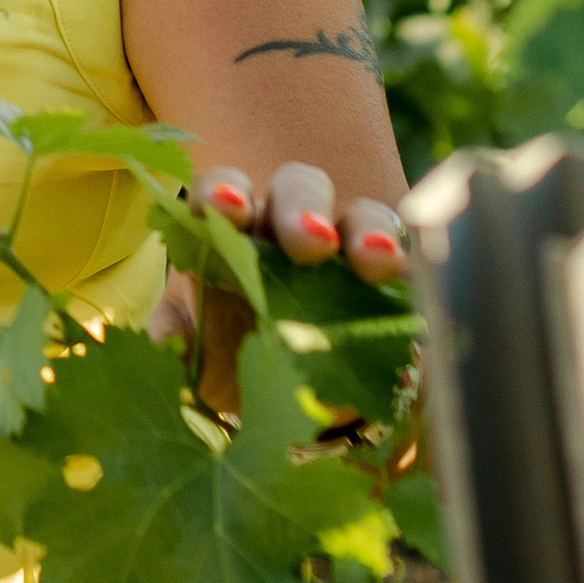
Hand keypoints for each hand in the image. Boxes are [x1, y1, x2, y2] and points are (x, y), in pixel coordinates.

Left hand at [147, 162, 406, 408]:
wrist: (299, 394)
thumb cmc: (238, 357)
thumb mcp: (199, 351)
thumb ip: (176, 340)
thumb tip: (164, 341)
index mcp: (234, 232)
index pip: (223, 194)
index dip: (223, 194)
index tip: (228, 209)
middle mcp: (295, 226)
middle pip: (298, 188)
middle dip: (302, 207)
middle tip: (309, 240)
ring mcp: (353, 246)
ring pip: (363, 215)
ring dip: (368, 231)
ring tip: (375, 259)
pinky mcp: (400, 277)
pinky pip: (413, 259)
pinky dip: (415, 265)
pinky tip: (419, 282)